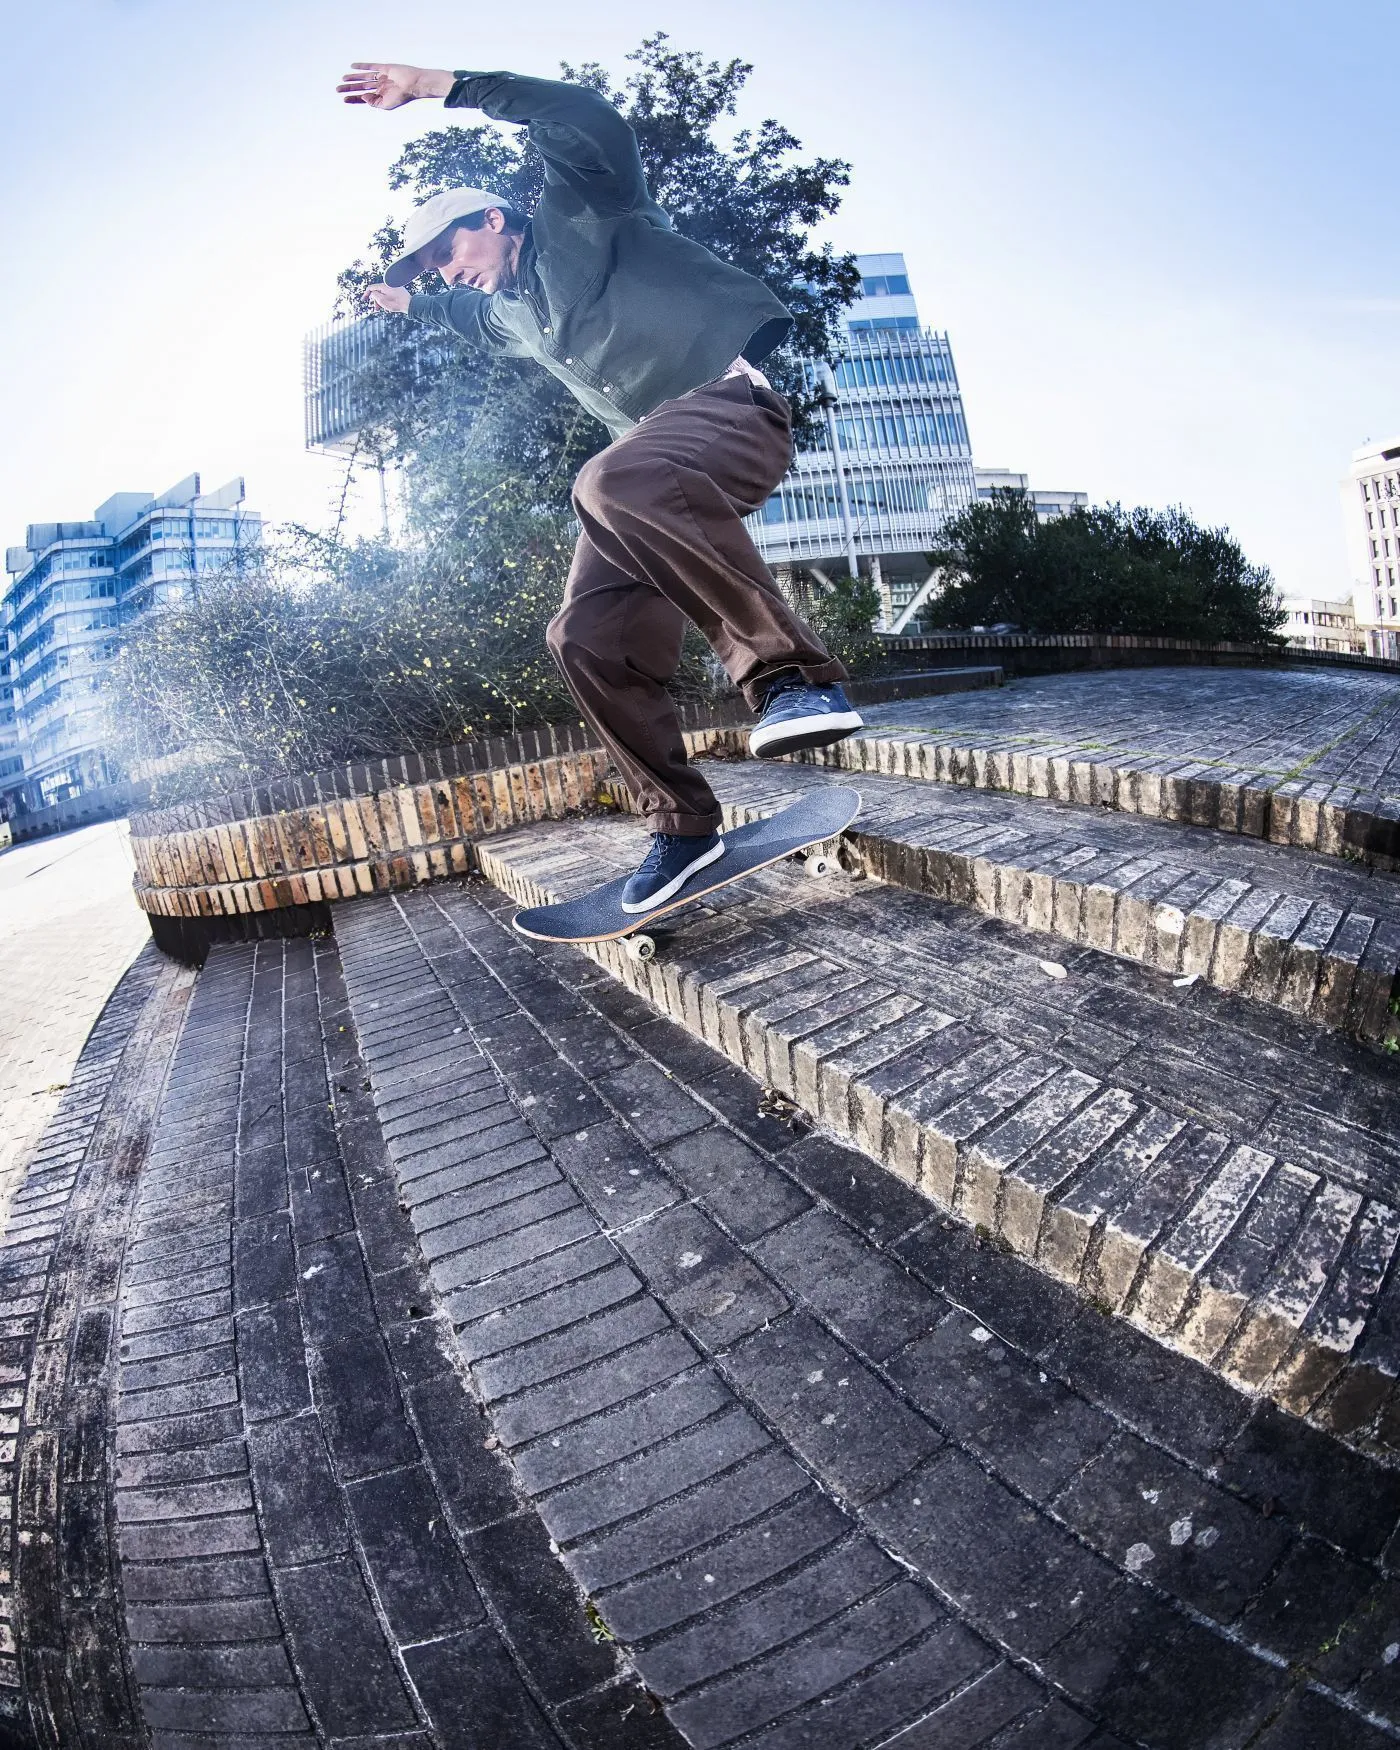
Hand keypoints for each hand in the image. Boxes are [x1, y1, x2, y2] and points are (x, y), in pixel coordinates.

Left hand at [336, 63, 453, 108]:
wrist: (413, 84)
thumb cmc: (402, 96)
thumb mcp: (386, 104)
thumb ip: (374, 102)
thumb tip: (363, 97)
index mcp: (381, 97)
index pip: (364, 98)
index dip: (353, 99)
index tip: (343, 99)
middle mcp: (380, 87)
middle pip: (361, 88)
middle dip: (350, 89)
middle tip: (337, 89)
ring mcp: (381, 77)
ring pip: (364, 78)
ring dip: (353, 79)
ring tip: (342, 79)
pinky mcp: (384, 68)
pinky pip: (371, 67)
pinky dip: (362, 66)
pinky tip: (352, 66)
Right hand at [365, 283, 411, 313]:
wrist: (409, 304)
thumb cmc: (395, 303)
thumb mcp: (381, 300)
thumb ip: (374, 295)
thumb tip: (372, 293)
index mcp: (383, 286)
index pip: (371, 288)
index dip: (366, 294)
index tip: (363, 300)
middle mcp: (388, 285)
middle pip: (378, 291)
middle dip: (375, 300)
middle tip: (376, 309)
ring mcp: (394, 287)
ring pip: (384, 294)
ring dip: (381, 301)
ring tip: (383, 309)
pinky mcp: (398, 291)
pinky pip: (389, 295)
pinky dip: (387, 300)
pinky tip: (389, 307)